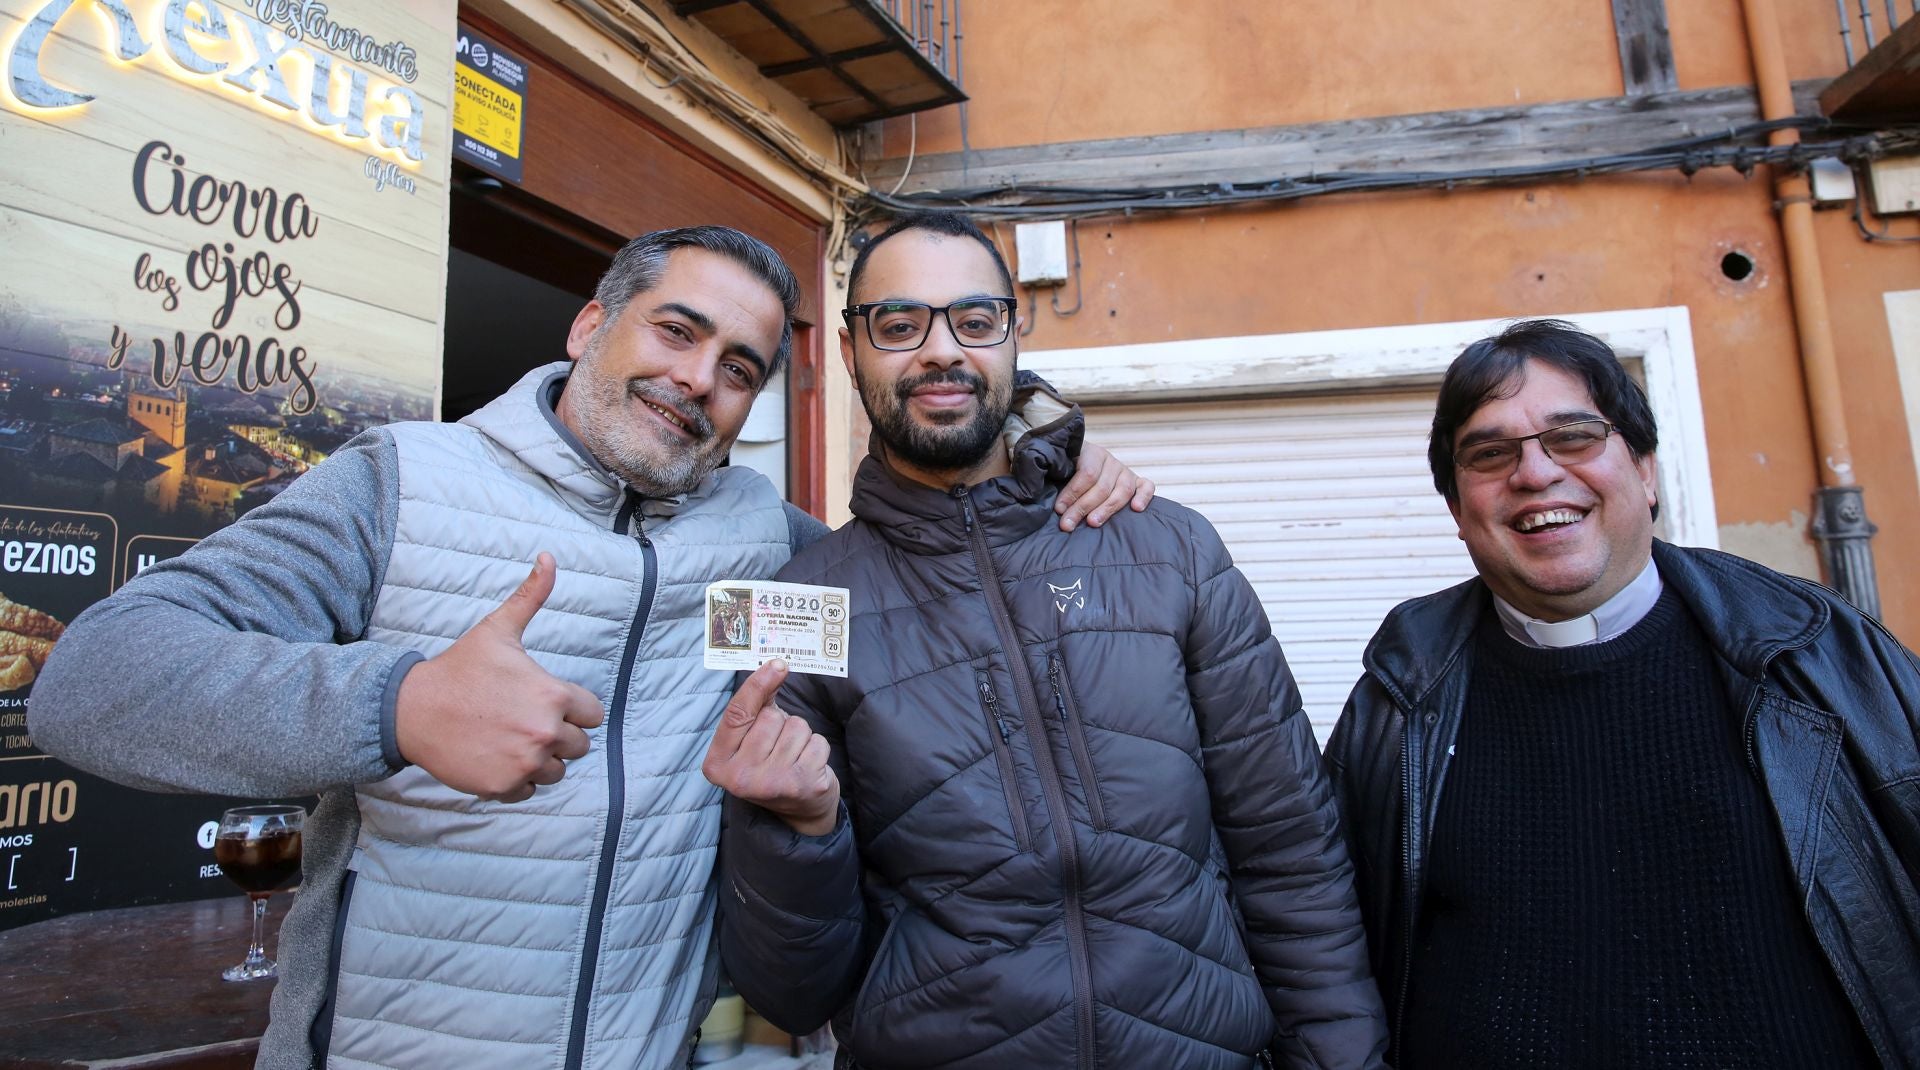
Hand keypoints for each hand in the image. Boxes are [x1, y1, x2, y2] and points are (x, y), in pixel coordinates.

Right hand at [394, 553, 605, 802]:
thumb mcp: (498, 630)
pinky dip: (518, 779)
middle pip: (579, 745)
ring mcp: (525, 762)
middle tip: (524, 720)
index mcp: (554, 695)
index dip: (572, 708)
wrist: (411, 710)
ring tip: (510, 738)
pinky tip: (496, 756)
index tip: (545, 702)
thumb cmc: (459, 668)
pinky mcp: (504, 786)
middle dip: (559, 735)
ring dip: (542, 759)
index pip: (593, 714)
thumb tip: (549, 557)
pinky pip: (530, 789)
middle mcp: (545, 732)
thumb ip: (531, 596)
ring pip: (558, 770)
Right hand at [701, 660, 839, 835]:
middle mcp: (740, 778)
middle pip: (771, 718)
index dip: (757, 685)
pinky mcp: (802, 784)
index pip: (737, 714)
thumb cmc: (771, 764)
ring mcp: (772, 783)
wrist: (799, 810)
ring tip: (794, 756)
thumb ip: (755, 705)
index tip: (778, 664)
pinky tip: (808, 765)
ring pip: (797, 727)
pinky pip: (817, 741)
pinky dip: (817, 748)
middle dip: (781, 724)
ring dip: (800, 736)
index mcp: (718, 764)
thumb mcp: (750, 739)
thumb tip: (775, 666)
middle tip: (779, 747)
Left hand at [1057, 440, 1154, 530]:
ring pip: (1122, 490)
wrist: (1082, 459)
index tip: (1059, 509)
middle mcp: (1111, 461)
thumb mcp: (1062, 467)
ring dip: (1107, 509)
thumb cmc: (1069, 468)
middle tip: (1068, 524)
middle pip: (1101, 487)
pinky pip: (1147, 487)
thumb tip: (1053, 503)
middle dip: (1082, 507)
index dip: (1072, 493)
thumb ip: (1058, 478)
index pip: (1087, 473)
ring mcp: (1125, 471)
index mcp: (1092, 453)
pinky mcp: (1137, 481)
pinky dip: (1144, 497)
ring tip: (1093, 523)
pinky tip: (1136, 509)